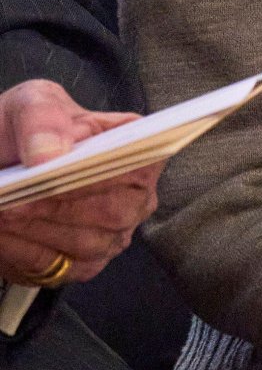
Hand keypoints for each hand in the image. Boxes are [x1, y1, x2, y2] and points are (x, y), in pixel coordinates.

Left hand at [0, 81, 162, 285]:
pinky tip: (2, 231)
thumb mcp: (32, 102)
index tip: (63, 169)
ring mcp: (111, 236)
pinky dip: (23, 250)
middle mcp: (135, 196)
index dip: (106, 172)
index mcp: (135, 147)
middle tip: (14, 195)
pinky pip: (56, 266)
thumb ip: (43, 117)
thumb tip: (52, 153)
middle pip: (112, 212)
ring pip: (84, 244)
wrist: (4, 161)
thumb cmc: (28, 130)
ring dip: (36, 228)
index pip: (140, 166)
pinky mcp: (81, 266)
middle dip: (59, 204)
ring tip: (2, 209)